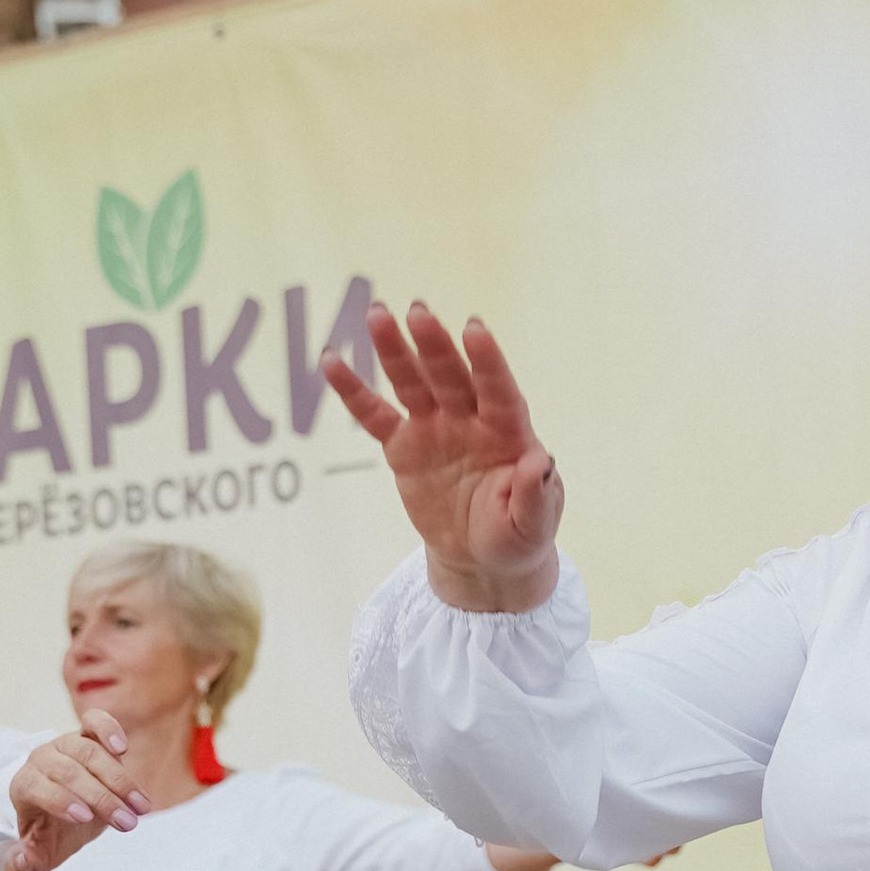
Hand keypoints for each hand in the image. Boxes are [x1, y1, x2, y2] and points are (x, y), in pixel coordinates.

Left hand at [7, 713, 139, 870]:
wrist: (64, 807)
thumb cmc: (51, 831)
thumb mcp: (39, 854)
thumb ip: (26, 864)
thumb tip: (22, 857)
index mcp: (24, 787)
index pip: (36, 787)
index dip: (58, 800)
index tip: (84, 818)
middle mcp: (43, 760)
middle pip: (69, 772)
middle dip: (101, 798)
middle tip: (127, 824)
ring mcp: (66, 745)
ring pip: (89, 752)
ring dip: (119, 779)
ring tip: (141, 807)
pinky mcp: (88, 735)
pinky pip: (94, 722)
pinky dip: (108, 729)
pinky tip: (122, 747)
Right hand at [324, 305, 564, 613]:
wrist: (481, 558)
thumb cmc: (516, 537)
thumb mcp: (532, 525)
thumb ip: (534, 494)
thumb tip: (538, 461)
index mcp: (508, 433)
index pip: (498, 392)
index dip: (488, 362)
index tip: (474, 330)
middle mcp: (470, 420)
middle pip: (451, 377)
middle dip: (435, 346)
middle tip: (418, 312)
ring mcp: (435, 428)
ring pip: (413, 383)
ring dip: (395, 350)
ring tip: (377, 315)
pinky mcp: (404, 446)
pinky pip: (374, 416)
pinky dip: (353, 392)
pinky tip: (331, 362)